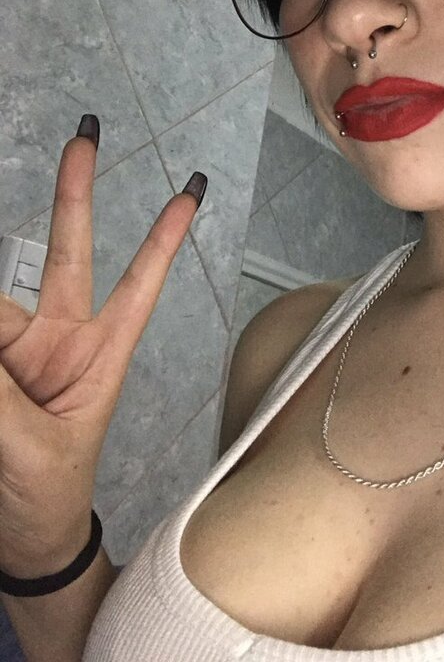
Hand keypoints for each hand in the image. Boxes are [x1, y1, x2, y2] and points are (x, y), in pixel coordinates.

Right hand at [0, 116, 206, 575]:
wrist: (22, 539)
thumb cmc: (48, 495)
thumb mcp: (31, 443)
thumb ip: (1, 382)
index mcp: (101, 354)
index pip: (138, 284)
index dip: (162, 240)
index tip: (191, 193)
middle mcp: (62, 338)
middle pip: (69, 253)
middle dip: (77, 193)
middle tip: (87, 136)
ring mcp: (20, 349)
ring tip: (16, 390)